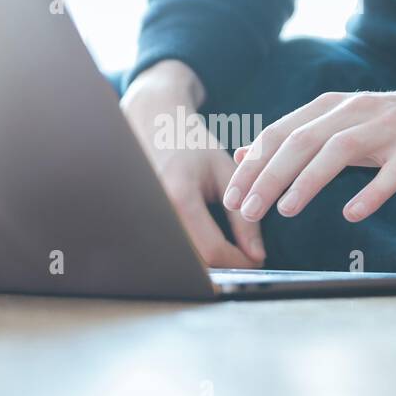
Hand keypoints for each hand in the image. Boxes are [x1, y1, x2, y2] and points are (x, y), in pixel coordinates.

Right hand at [121, 60, 265, 267]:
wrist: (154, 126)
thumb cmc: (192, 146)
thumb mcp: (226, 173)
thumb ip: (243, 216)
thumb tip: (257, 256)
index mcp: (179, 197)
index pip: (213, 250)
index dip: (240, 262)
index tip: (257, 258)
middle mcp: (156, 213)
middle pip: (194, 264)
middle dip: (224, 269)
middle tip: (244, 260)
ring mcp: (143, 221)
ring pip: (180, 263)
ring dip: (207, 267)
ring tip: (228, 254)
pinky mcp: (138, 226)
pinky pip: (169, 253)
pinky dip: (191, 257)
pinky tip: (207, 248)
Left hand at [223, 46, 395, 223]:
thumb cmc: (392, 121)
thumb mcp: (339, 122)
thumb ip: (295, 136)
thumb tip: (247, 152)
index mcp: (330, 106)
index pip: (280, 134)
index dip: (253, 165)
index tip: (231, 196)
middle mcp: (352, 112)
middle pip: (301, 143)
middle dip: (268, 177)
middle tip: (247, 210)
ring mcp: (385, 130)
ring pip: (338, 153)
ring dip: (307, 182)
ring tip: (284, 210)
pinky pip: (390, 173)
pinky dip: (370, 193)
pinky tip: (351, 214)